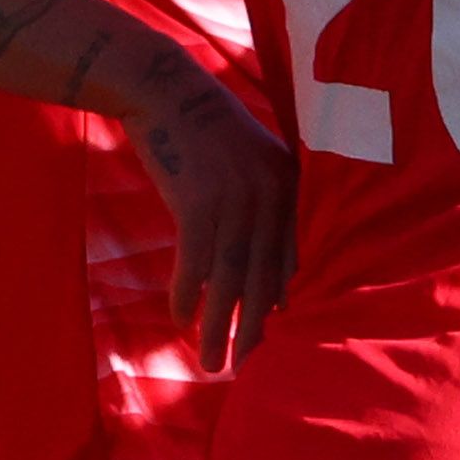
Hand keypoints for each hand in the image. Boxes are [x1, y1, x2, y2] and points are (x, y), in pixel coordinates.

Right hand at [112, 50, 293, 361]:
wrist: (166, 88)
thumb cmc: (207, 131)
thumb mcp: (255, 163)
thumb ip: (270, 208)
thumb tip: (277, 272)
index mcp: (290, 189)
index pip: (294, 261)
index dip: (285, 307)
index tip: (279, 346)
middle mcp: (271, 197)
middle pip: (265, 279)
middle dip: (255, 331)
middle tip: (246, 371)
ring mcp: (236, 199)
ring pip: (230, 278)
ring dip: (220, 326)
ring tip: (211, 364)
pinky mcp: (198, 199)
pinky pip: (195, 260)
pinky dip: (187, 294)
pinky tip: (181, 321)